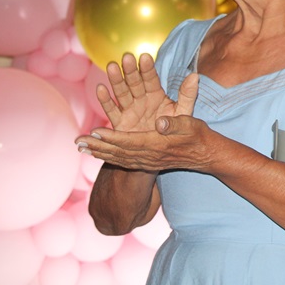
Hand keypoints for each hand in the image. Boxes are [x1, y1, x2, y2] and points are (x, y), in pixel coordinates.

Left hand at [77, 114, 214, 171]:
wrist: (205, 155)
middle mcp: (149, 156)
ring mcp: (147, 161)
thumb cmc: (198, 136)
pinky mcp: (147, 163)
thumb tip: (160, 121)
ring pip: (118, 158)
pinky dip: (108, 156)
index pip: (130, 142)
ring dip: (99, 152)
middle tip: (79, 141)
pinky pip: (123, 161)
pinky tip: (98, 153)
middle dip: (98, 146)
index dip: (111, 138)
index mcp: (157, 145)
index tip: (95, 132)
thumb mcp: (190, 124)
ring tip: (82, 147)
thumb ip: (174, 123)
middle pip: (118, 152)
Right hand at [97, 53, 197, 131]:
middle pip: (134, 82)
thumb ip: (188, 95)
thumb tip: (195, 76)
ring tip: (112, 67)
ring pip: (121, 92)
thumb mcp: (184, 112)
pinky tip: (100, 88)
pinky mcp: (120, 123)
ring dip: (116, 80)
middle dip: (131, 70)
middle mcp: (141, 99)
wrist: (164, 152)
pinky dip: (106, 100)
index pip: (151, 79)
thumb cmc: (174, 129)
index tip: (145, 57)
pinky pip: (112, 110)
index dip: (148, 69)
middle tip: (126, 57)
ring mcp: (129, 110)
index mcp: (156, 95)